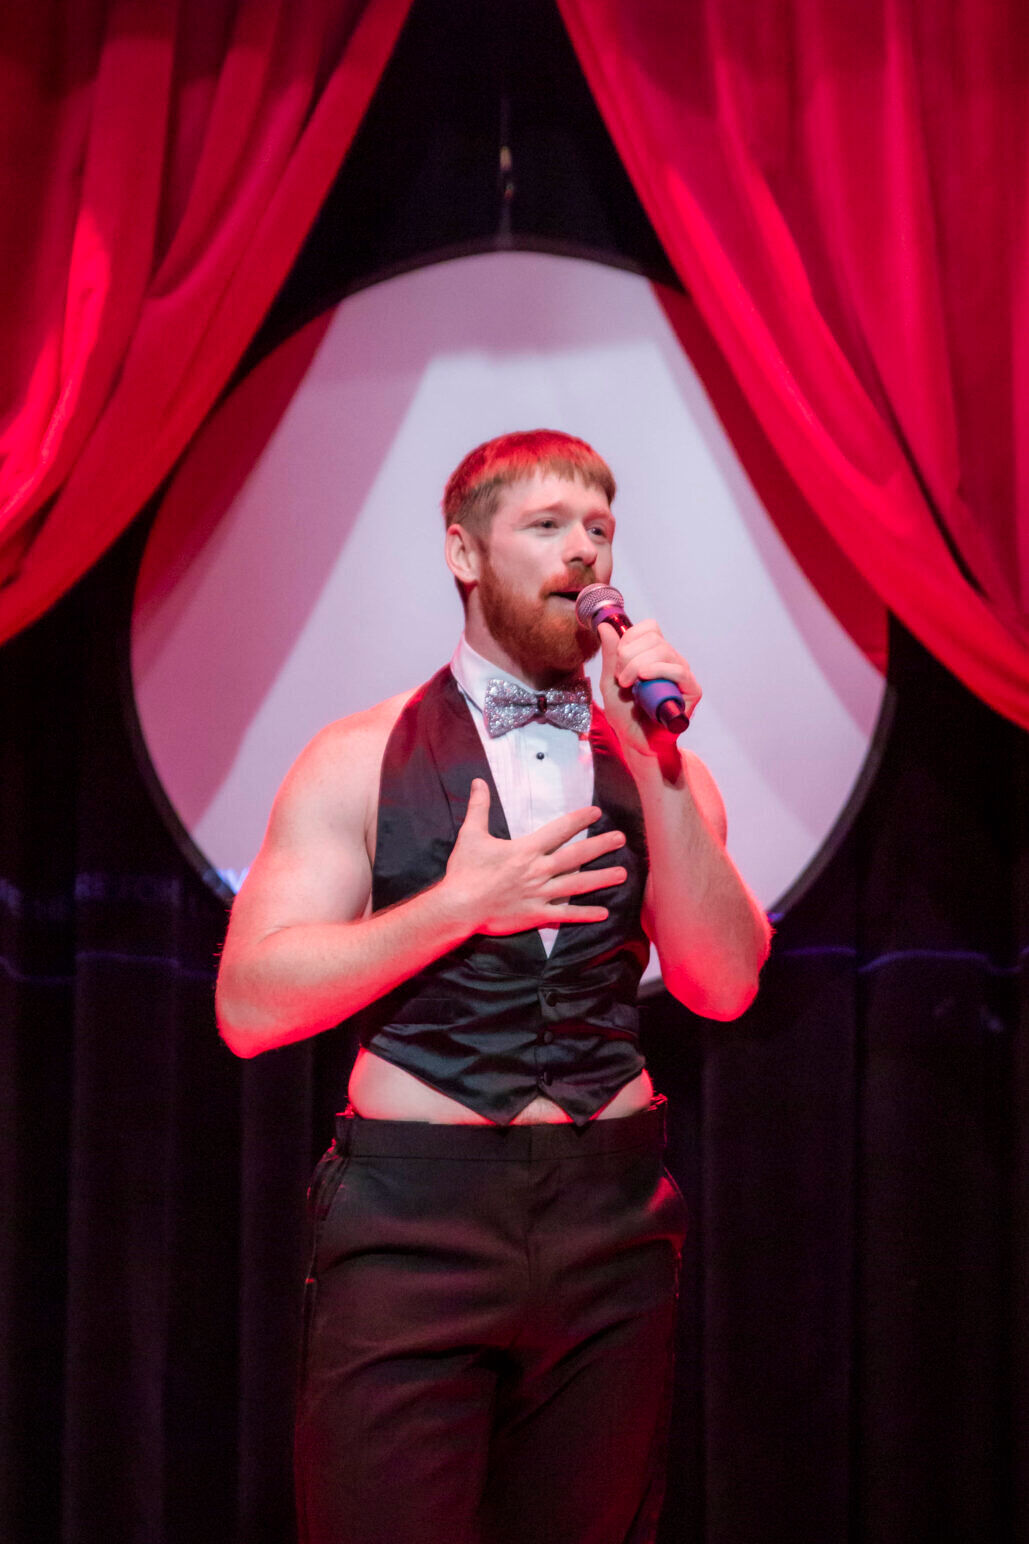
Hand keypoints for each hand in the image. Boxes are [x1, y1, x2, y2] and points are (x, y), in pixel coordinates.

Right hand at [443, 779, 627, 935]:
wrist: (458, 907)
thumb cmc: (464, 871)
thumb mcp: (470, 835)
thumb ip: (479, 807)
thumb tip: (478, 782)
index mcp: (525, 850)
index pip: (558, 831)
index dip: (579, 820)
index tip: (596, 812)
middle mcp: (538, 871)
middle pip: (575, 857)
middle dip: (600, 846)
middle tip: (621, 839)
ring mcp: (539, 894)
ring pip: (576, 886)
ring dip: (601, 879)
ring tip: (622, 873)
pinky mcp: (536, 914)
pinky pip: (565, 915)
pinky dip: (584, 914)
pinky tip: (603, 913)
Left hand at [598, 618, 701, 757]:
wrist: (636, 741)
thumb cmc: (626, 714)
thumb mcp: (610, 682)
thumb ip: (610, 656)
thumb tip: (605, 626)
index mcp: (654, 655)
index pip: (649, 628)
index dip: (630, 638)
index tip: (617, 660)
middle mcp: (670, 661)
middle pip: (653, 638)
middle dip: (628, 656)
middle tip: (621, 678)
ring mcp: (682, 674)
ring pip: (663, 651)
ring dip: (638, 665)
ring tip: (628, 685)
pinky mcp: (691, 690)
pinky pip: (679, 671)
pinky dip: (658, 670)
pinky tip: (644, 679)